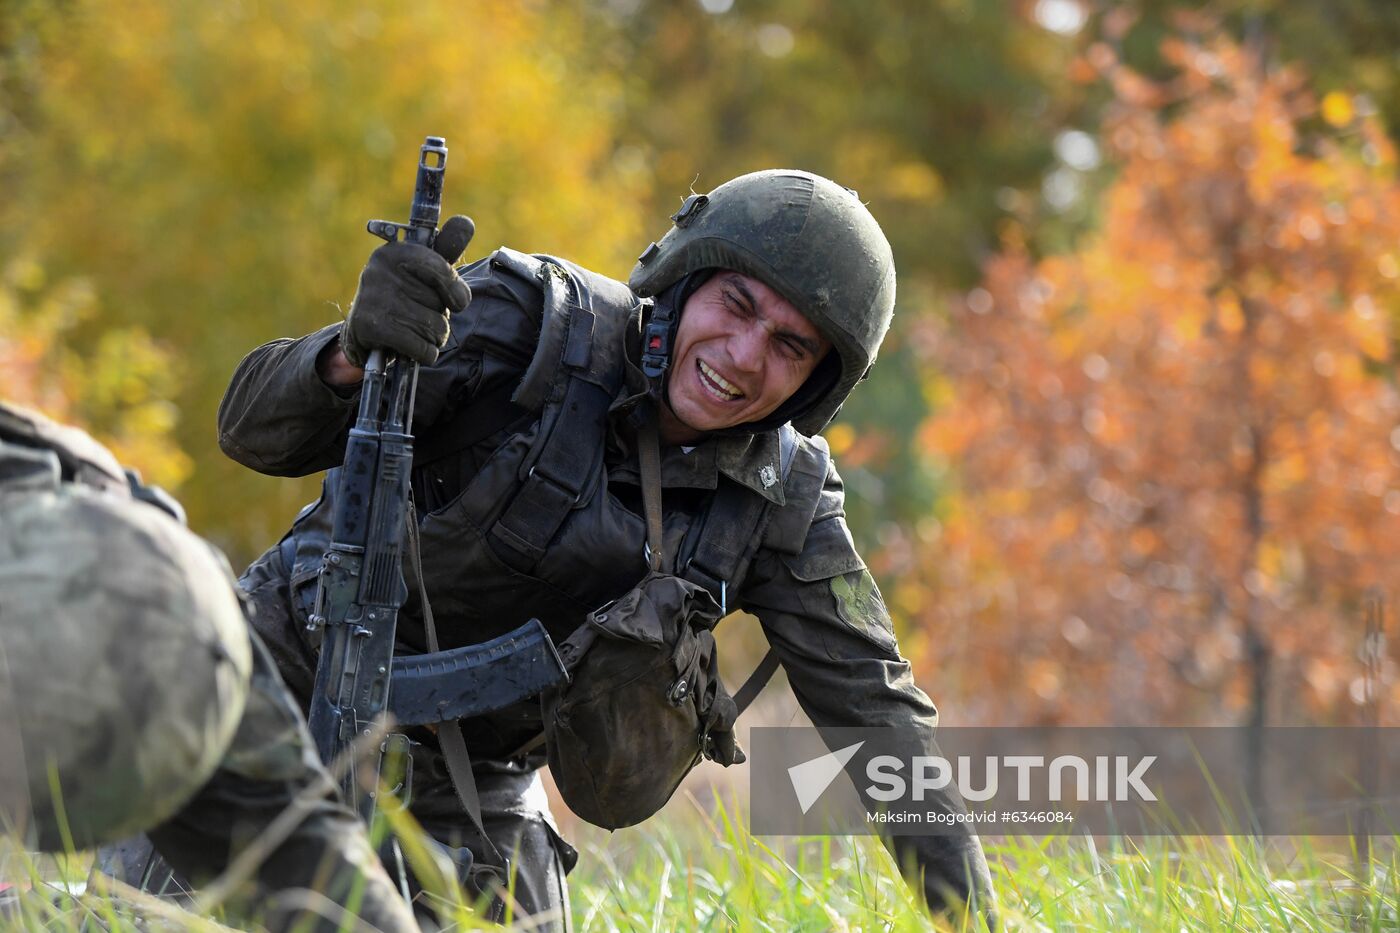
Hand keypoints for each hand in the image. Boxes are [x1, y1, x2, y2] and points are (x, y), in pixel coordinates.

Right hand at [341, 214, 475, 366]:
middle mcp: (380, 269)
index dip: (455, 292)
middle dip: (438, 317)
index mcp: (396, 250)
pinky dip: (424, 353)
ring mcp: (373, 297)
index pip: (444, 271)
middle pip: (442, 305)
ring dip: (432, 337)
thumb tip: (465, 222)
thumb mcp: (425, 270)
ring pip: (436, 329)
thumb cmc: (404, 298)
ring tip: (411, 329)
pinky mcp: (370, 327)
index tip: (455, 300)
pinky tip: (408, 346)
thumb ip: (447, 248)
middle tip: (416, 314)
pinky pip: (423, 348)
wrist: (364, 334)